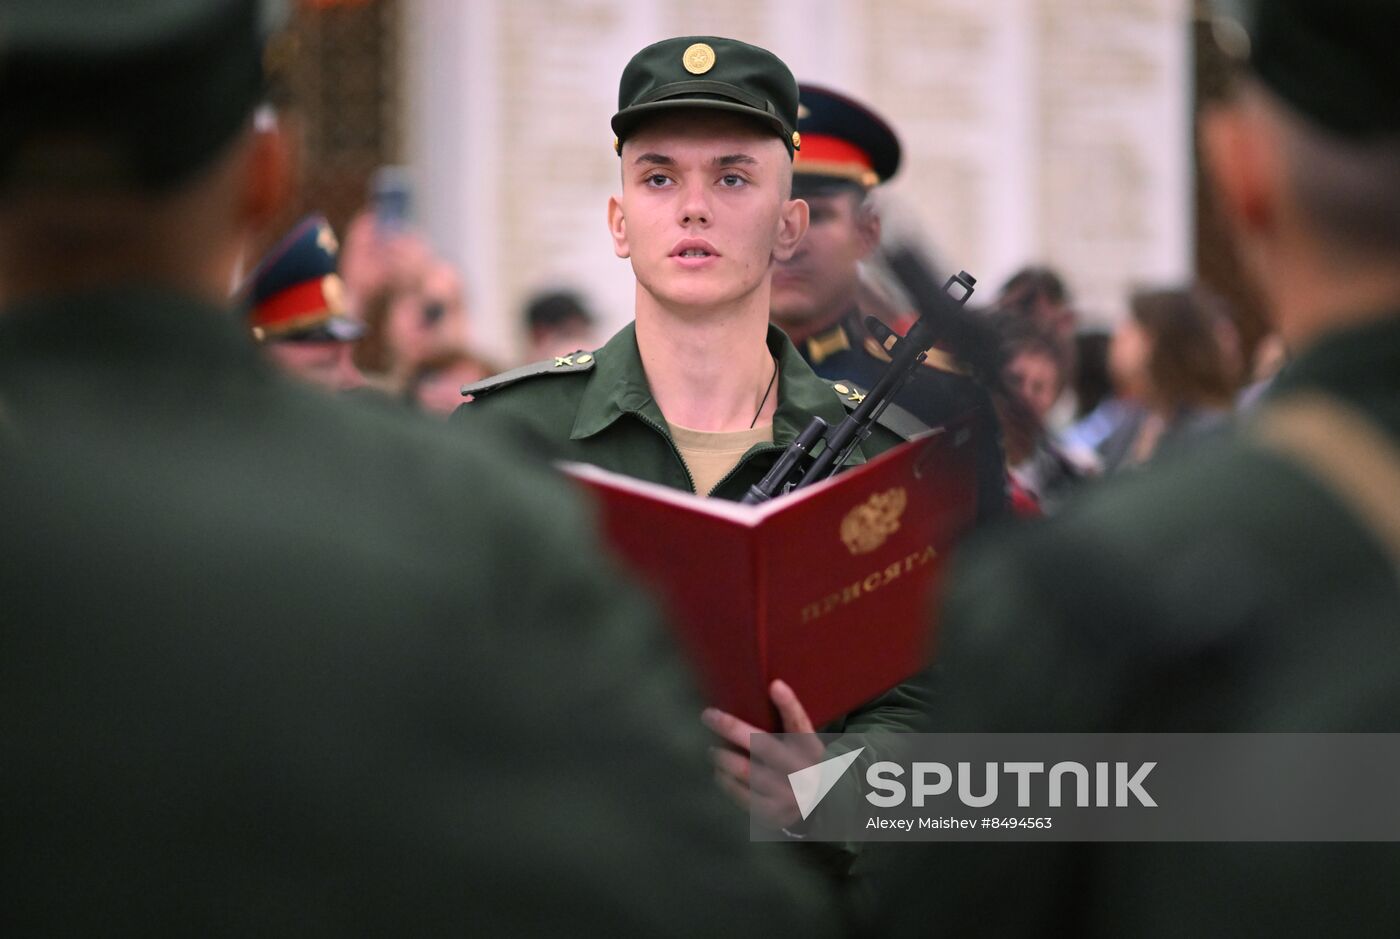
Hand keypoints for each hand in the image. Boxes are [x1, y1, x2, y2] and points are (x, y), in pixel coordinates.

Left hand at [702, 680, 825, 829]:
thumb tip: (758, 693)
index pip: (799, 722)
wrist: (820, 805)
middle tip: (708, 715)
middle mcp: (801, 769)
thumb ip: (786, 725)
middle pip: (763, 745)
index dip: (788, 704)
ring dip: (723, 758)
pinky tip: (719, 773)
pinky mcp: (774, 812)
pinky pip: (743, 796)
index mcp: (810, 747)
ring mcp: (787, 793)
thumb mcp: (805, 744)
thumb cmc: (802, 764)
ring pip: (748, 772)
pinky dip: (727, 783)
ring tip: (713, 750)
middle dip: (732, 728)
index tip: (775, 685)